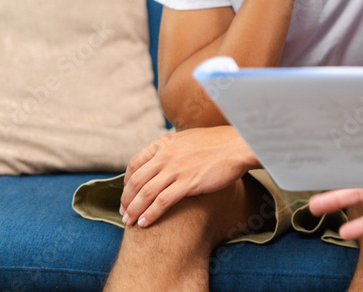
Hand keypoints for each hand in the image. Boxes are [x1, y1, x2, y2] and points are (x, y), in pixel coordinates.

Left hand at [119, 126, 258, 227]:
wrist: (239, 146)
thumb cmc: (219, 143)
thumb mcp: (189, 139)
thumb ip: (173, 148)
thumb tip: (164, 158)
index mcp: (164, 143)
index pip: (135, 163)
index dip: (126, 181)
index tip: (127, 193)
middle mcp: (166, 155)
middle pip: (136, 180)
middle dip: (126, 199)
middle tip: (123, 213)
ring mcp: (176, 168)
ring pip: (145, 192)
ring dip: (134, 210)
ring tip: (129, 222)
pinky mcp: (188, 182)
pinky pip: (162, 201)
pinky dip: (150, 214)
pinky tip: (144, 223)